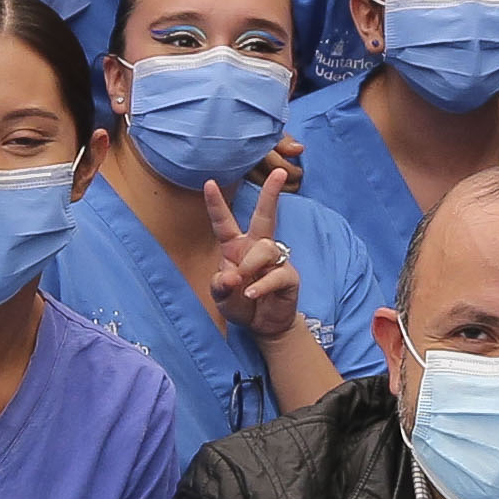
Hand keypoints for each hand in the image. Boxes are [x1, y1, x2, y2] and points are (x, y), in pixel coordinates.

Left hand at [203, 174, 300, 342]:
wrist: (263, 325)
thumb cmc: (241, 304)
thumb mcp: (222, 298)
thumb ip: (220, 286)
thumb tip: (230, 276)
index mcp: (235, 248)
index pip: (224, 223)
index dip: (216, 204)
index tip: (209, 182)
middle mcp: (256, 248)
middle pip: (264, 216)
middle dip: (271, 193)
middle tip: (279, 173)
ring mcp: (275, 260)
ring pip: (265, 248)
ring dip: (250, 265)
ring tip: (244, 286)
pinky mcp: (289, 276)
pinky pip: (276, 273)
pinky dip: (262, 285)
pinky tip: (253, 293)